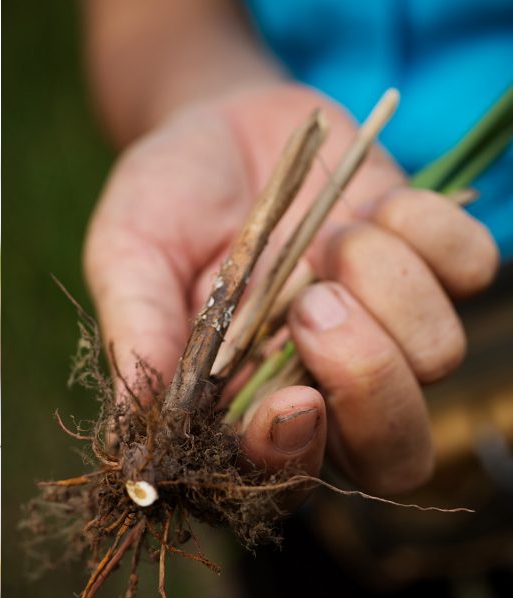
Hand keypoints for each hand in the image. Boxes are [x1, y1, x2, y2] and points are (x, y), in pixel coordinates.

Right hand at [85, 84, 497, 494]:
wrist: (214, 118)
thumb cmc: (161, 200)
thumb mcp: (126, 257)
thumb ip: (137, 337)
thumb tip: (135, 445)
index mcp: (240, 399)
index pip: (285, 474)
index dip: (297, 453)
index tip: (291, 401)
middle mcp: (320, 379)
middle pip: (393, 451)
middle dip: (369, 384)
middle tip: (315, 306)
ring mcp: (383, 324)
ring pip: (440, 358)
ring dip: (388, 288)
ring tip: (327, 236)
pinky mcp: (430, 262)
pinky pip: (476, 269)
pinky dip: (430, 232)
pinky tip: (370, 207)